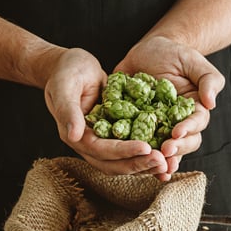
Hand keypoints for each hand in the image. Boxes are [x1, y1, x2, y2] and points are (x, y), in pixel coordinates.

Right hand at [43, 47, 167, 175]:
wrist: (71, 67)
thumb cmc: (66, 72)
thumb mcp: (64, 86)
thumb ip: (67, 110)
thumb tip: (74, 136)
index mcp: (76, 136)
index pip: (101, 150)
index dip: (124, 151)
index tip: (146, 148)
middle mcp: (89, 144)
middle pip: (115, 164)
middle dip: (139, 163)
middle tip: (162, 160)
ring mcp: (102, 142)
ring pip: (124, 162)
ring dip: (145, 164)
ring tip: (167, 162)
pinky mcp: (114, 136)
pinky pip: (132, 149)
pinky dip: (147, 154)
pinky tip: (166, 153)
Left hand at [115, 36, 225, 179]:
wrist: (148, 51)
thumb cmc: (174, 54)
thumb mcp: (193, 60)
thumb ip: (208, 79)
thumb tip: (211, 102)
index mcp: (194, 110)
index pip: (196, 123)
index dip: (188, 130)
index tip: (177, 133)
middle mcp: (178, 123)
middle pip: (182, 143)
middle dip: (175, 150)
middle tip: (164, 151)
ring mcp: (157, 128)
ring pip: (162, 150)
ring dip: (158, 161)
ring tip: (153, 166)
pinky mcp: (136, 127)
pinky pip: (136, 143)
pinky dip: (133, 153)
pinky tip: (129, 161)